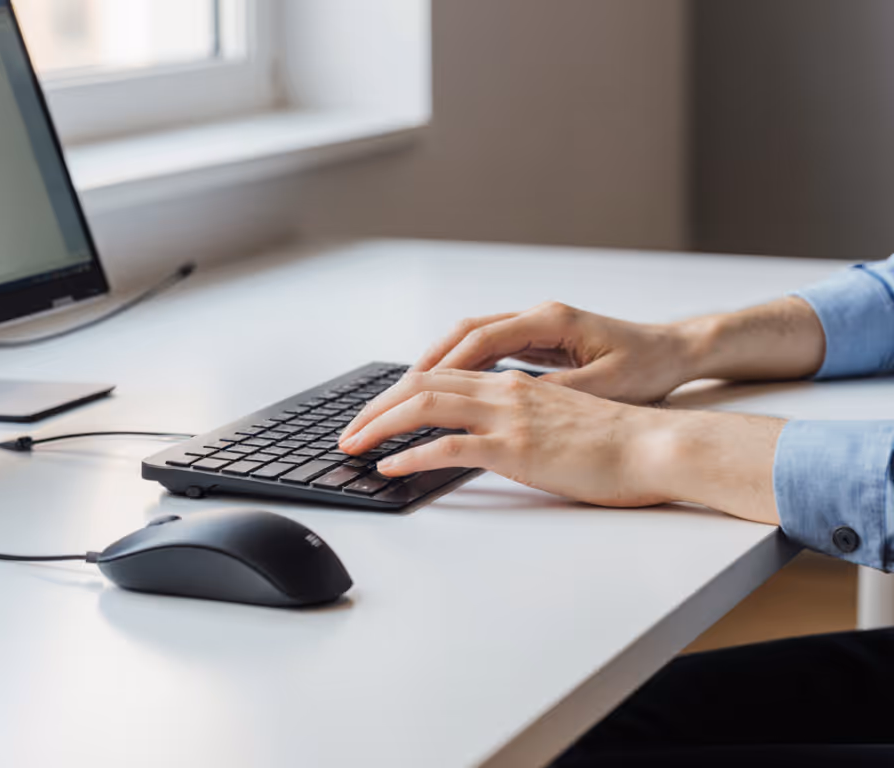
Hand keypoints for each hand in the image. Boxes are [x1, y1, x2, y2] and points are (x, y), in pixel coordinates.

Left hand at [339, 369, 670, 507]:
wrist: (656, 446)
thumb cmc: (615, 441)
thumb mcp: (559, 419)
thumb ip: (521, 418)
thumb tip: (489, 436)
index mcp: (514, 381)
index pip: (441, 375)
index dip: (400, 392)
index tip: (375, 413)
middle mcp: (505, 389)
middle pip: (422, 383)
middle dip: (377, 406)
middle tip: (348, 431)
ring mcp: (509, 416)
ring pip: (426, 406)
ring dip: (381, 425)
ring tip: (353, 445)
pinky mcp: (517, 448)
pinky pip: (450, 446)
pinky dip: (412, 455)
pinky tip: (390, 467)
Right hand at [412, 302, 702, 404]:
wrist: (676, 350)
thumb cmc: (648, 366)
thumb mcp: (607, 386)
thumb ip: (556, 391)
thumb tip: (509, 405)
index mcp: (550, 321)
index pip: (479, 341)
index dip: (441, 368)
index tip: (409, 393)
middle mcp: (537, 316)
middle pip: (463, 335)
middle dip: (423, 366)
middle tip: (391, 397)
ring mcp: (535, 326)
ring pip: (470, 340)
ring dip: (436, 365)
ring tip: (403, 396)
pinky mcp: (538, 340)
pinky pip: (486, 350)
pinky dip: (459, 368)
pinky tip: (444, 391)